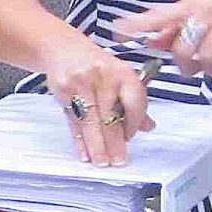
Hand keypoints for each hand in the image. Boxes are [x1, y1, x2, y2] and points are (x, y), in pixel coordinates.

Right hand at [37, 33, 157, 167]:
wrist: (63, 48)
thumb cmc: (96, 66)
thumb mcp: (118, 77)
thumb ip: (133, 102)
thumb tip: (148, 127)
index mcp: (123, 73)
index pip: (134, 102)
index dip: (133, 124)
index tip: (130, 138)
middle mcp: (103, 77)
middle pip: (111, 115)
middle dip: (115, 142)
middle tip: (118, 161)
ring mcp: (81, 83)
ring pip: (91, 121)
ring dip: (96, 146)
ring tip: (102, 162)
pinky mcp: (63, 91)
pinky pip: (74, 121)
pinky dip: (79, 140)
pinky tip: (84, 153)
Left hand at [109, 0, 211, 79]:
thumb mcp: (199, 9)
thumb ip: (175, 28)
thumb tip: (150, 43)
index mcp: (189, 6)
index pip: (158, 15)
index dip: (137, 25)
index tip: (117, 32)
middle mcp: (204, 13)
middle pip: (182, 48)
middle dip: (184, 65)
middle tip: (190, 68)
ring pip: (206, 56)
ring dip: (207, 68)